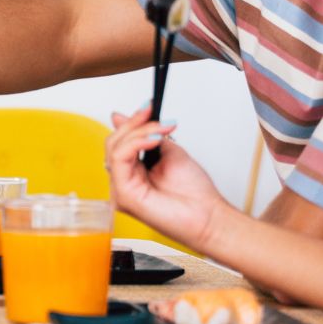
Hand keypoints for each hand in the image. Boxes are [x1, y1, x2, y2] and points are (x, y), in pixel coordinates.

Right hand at [104, 105, 225, 250]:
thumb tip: (124, 117)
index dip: (132, 121)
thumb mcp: (170, 152)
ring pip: (114, 148)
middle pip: (113, 142)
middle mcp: (124, 182)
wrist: (209, 217)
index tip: (148, 106)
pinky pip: (119, 160)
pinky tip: (155, 140)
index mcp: (133, 174)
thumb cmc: (195, 195)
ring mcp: (121, 190)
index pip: (120, 142)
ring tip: (161, 131)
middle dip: (135, 123)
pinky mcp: (124, 196)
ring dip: (139, 132)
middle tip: (154, 114)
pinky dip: (136, 144)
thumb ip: (148, 135)